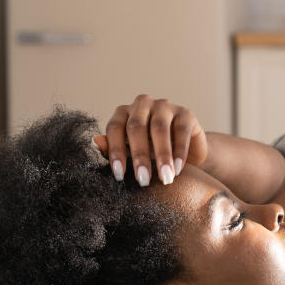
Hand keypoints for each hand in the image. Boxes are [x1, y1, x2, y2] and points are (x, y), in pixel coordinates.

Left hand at [92, 94, 208, 185]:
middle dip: (139, 156)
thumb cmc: (154, 152)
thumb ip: (115, 148)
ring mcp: (165, 106)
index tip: (120, 175)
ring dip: (161, 155)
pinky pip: (181, 131)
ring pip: (159, 128)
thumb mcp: (132, 153)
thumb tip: (96, 142)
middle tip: (143, 180)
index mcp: (124, 113)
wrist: (188, 153)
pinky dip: (179, 152)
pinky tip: (178, 169)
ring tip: (164, 178)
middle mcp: (142, 104)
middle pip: (137, 127)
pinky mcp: (186, 113)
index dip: (116, 151)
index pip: (115, 128)